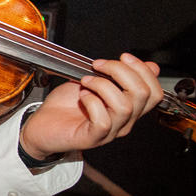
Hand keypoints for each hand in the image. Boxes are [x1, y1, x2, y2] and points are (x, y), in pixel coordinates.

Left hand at [19, 53, 163, 160]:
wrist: (41, 125)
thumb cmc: (65, 105)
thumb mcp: (94, 81)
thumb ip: (119, 74)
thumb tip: (148, 65)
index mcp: (128, 107)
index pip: (154, 92)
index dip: (143, 70)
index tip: (123, 57)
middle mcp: (124, 121)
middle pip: (144, 95)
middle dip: (121, 71)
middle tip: (98, 65)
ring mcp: (110, 132)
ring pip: (125, 106)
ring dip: (103, 85)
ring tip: (86, 81)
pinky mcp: (93, 138)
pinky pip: (103, 121)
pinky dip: (92, 102)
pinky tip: (82, 97)